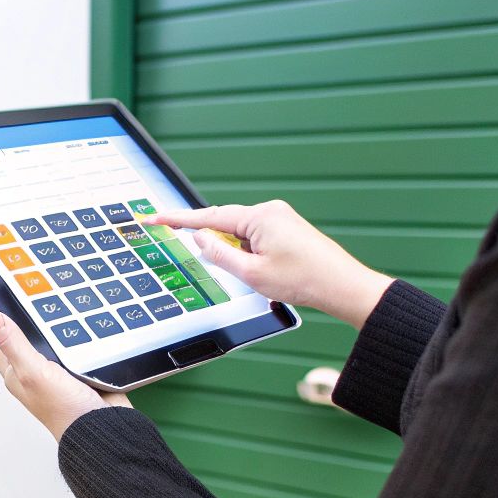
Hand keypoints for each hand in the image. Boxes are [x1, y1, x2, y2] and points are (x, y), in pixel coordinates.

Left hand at [0, 312, 130, 440]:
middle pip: (32, 338)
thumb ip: (14, 345)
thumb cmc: (65, 411)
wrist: (103, 426)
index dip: (9, 325)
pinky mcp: (80, 372)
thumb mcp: (33, 373)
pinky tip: (87, 342)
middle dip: (41, 328)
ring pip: (57, 341)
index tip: (19, 308)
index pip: (4, 342)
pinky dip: (84, 344)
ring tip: (72, 333)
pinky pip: (80, 349)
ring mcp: (58, 373)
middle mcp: (35, 375)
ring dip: (66, 336)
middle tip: (49, 319)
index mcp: (16, 376)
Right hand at [140, 201, 393, 328]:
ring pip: (242, 234)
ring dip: (240, 255)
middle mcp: (270, 211)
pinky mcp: (288, 229)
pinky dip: (251, 253)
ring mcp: (281, 218)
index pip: (209, 217)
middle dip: (216, 244)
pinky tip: (266, 272)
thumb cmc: (304, 280)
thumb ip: (220, 254)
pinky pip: (257, 237)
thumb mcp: (252, 274)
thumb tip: (200, 237)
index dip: (178, 220)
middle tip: (224, 264)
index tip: (155, 217)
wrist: (343, 286)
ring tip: (265, 277)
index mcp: (259, 217)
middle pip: (226, 224)